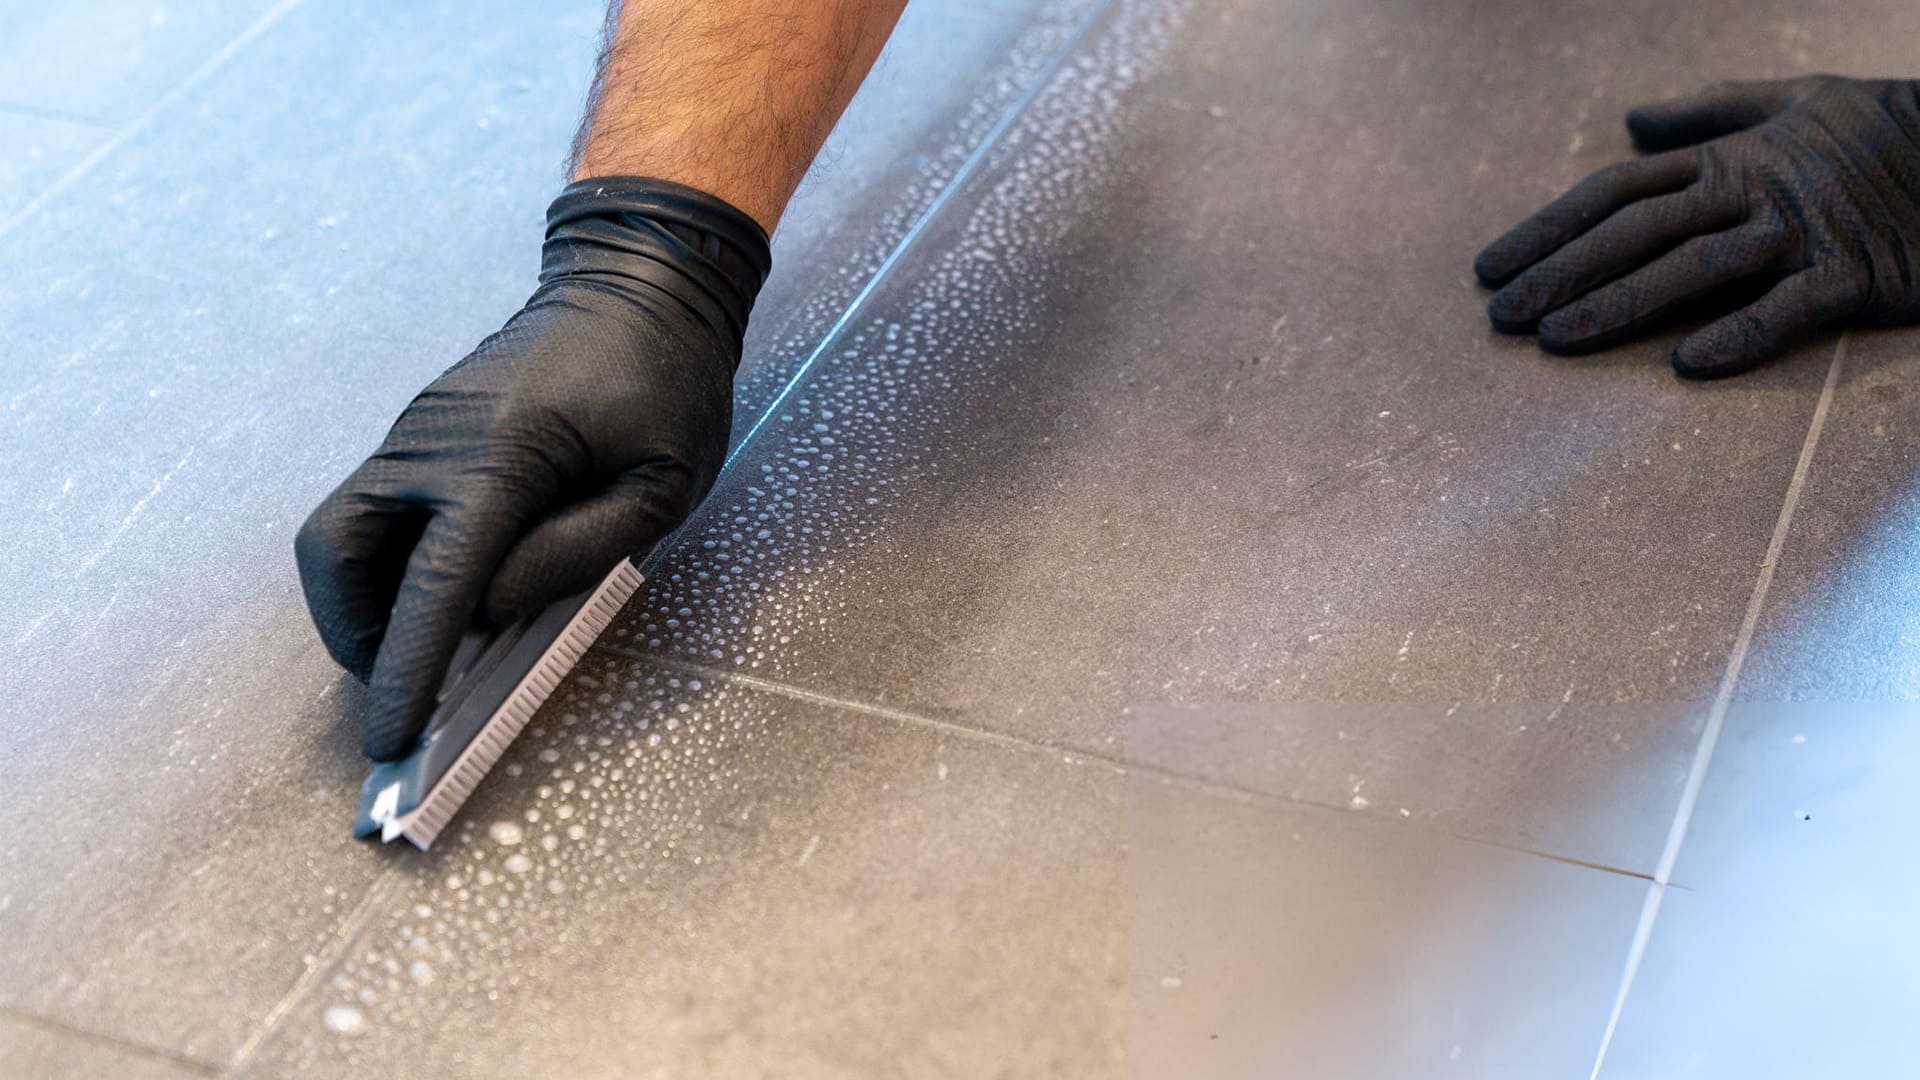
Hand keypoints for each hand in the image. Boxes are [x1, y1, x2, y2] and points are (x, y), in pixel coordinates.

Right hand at [296, 178, 769, 759]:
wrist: (639, 281)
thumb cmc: (668, 381)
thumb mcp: (662, 483)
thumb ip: (580, 552)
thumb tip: (490, 610)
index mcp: (500, 454)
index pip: (436, 582)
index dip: (407, 665)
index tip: (391, 735)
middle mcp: (432, 441)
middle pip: (337, 554)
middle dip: (355, 636)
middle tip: (404, 687)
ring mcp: (415, 430)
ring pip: (338, 533)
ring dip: (360, 602)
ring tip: (421, 646)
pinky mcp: (420, 429)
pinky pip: (374, 508)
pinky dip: (386, 564)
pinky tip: (441, 591)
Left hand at [1475, 76, 1919, 376]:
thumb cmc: (1879, 130)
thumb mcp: (1792, 100)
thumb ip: (1706, 113)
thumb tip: (1632, 121)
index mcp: (1728, 158)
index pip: (1615, 191)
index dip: (1549, 229)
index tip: (1490, 269)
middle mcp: (1751, 192)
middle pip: (1637, 231)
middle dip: (1563, 273)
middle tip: (1500, 317)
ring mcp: (1800, 234)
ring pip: (1695, 267)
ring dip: (1622, 304)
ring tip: (1558, 338)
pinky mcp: (1853, 275)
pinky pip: (1790, 308)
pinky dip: (1741, 334)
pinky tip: (1688, 364)